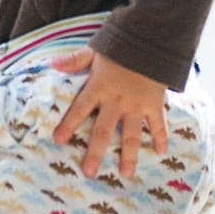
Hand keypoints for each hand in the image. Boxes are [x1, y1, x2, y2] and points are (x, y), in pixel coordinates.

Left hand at [49, 48, 168, 178]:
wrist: (152, 40)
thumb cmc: (121, 46)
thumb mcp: (95, 50)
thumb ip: (75, 60)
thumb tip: (52, 63)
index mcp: (99, 88)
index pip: (79, 109)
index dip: (68, 125)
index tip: (58, 140)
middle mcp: (116, 101)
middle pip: (104, 131)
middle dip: (95, 153)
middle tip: (89, 172)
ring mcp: (136, 105)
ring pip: (131, 135)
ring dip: (128, 155)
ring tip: (125, 174)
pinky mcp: (154, 104)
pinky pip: (158, 125)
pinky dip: (161, 138)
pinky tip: (161, 153)